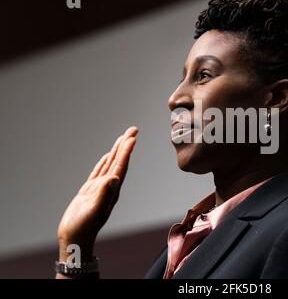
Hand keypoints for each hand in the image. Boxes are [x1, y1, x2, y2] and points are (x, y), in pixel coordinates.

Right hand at [57, 126, 137, 260]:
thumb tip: (113, 179)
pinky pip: (99, 171)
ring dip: (118, 150)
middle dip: (126, 145)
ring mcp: (100, 187)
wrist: (75, 238)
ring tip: (123, 137)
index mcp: (112, 189)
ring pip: (111, 164)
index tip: (132, 137)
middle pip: (119, 161)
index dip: (126, 151)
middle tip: (133, 128)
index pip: (121, 166)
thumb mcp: (93, 211)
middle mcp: (109, 186)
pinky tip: (107, 156)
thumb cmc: (83, 227)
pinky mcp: (90, 190)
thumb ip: (103, 195)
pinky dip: (104, 162)